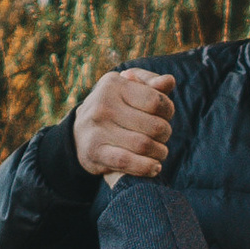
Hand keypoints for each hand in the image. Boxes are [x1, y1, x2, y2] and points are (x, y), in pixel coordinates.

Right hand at [72, 66, 174, 182]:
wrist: (80, 132)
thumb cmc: (114, 106)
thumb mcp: (130, 88)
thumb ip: (152, 82)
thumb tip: (169, 81)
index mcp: (113, 85)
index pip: (156, 101)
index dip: (168, 111)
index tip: (165, 116)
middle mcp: (102, 105)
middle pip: (154, 126)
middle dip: (165, 133)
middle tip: (162, 136)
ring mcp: (96, 130)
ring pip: (144, 145)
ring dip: (159, 152)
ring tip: (160, 151)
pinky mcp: (93, 152)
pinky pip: (127, 162)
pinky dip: (146, 167)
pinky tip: (154, 167)